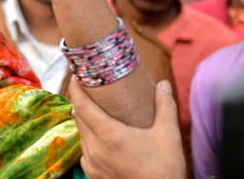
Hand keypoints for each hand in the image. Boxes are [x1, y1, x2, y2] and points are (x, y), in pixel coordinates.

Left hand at [69, 77, 185, 178]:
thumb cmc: (164, 169)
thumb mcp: (168, 135)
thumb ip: (165, 106)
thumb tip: (164, 84)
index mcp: (108, 135)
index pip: (81, 105)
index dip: (75, 88)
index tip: (76, 75)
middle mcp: (94, 148)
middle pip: (79, 117)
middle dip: (82, 101)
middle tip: (90, 89)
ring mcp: (92, 163)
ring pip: (81, 134)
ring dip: (86, 121)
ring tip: (96, 111)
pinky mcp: (93, 174)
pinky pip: (84, 151)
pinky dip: (89, 140)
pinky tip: (101, 138)